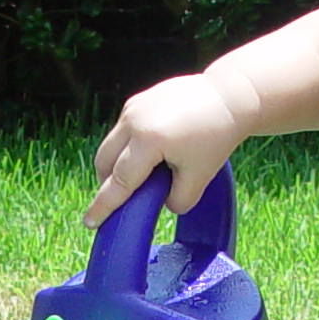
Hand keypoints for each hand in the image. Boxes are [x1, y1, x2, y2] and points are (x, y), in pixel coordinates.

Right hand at [81, 70, 253, 226]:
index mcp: (148, 140)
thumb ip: (178, 200)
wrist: (228, 97)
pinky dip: (127, 149)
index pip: (120, 181)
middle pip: (105, 162)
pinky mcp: (136, 102)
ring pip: (110, 146)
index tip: (90, 222)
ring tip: (141, 179)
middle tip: (122, 202)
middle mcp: (133, 120)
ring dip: (117, 166)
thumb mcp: (200, 177)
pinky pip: (121, 133)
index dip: (104, 205)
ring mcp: (132, 108)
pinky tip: (149, 156)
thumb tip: (162, 204)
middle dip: (108, 185)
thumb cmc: (217, 136)